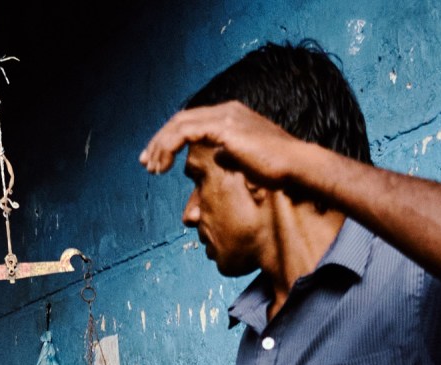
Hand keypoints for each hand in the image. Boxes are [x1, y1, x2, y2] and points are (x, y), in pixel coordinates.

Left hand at [140, 101, 307, 188]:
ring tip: (152, 168)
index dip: (170, 139)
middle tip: (145, 163)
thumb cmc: (275, 173)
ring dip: (160, 146)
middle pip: (181, 119)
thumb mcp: (242, 167)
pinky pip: (184, 133)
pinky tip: (163, 165)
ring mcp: (225, 116)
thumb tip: (209, 176)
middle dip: (159, 141)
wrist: (295, 168)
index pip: (192, 121)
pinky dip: (168, 147)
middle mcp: (226, 111)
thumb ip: (222, 168)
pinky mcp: (222, 128)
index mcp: (231, 116)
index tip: (157, 160)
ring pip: (178, 124)